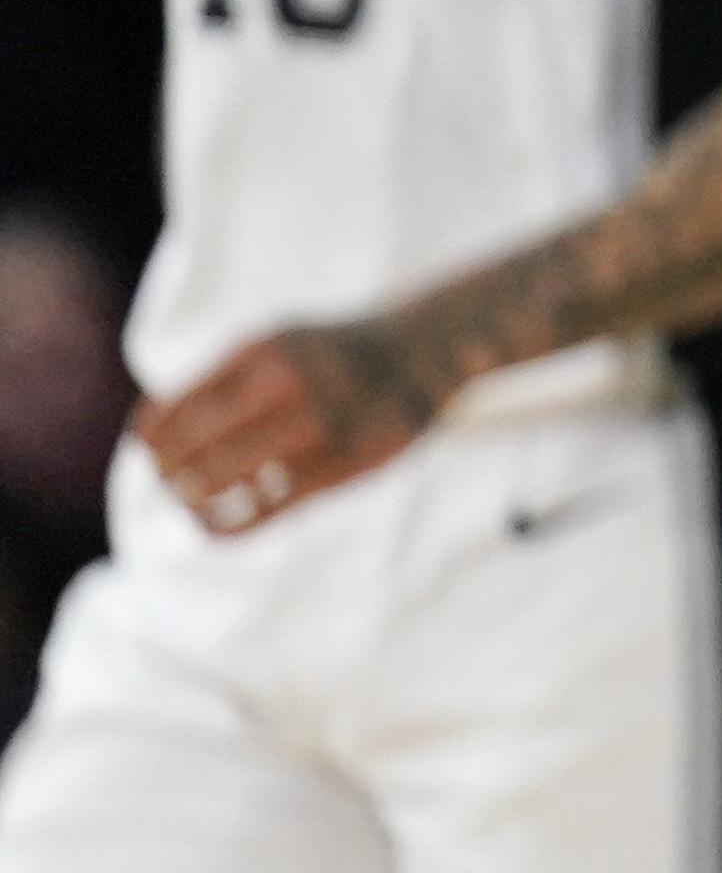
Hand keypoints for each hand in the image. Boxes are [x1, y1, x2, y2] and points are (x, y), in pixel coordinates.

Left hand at [134, 321, 449, 533]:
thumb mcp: (277, 344)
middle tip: (170, 484)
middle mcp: (284, 384)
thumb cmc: (334, 354)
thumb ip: (221, 383)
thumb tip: (147, 436)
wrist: (424, 350)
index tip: (153, 454)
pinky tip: (215, 527)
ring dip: (193, 501)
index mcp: (258, 352)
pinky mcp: (339, 467)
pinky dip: (228, 527)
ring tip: (191, 505)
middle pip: (189, 449)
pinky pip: (264, 511)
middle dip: (169, 475)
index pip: (170, 410)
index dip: (150, 442)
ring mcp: (314, 426)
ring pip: (222, 481)